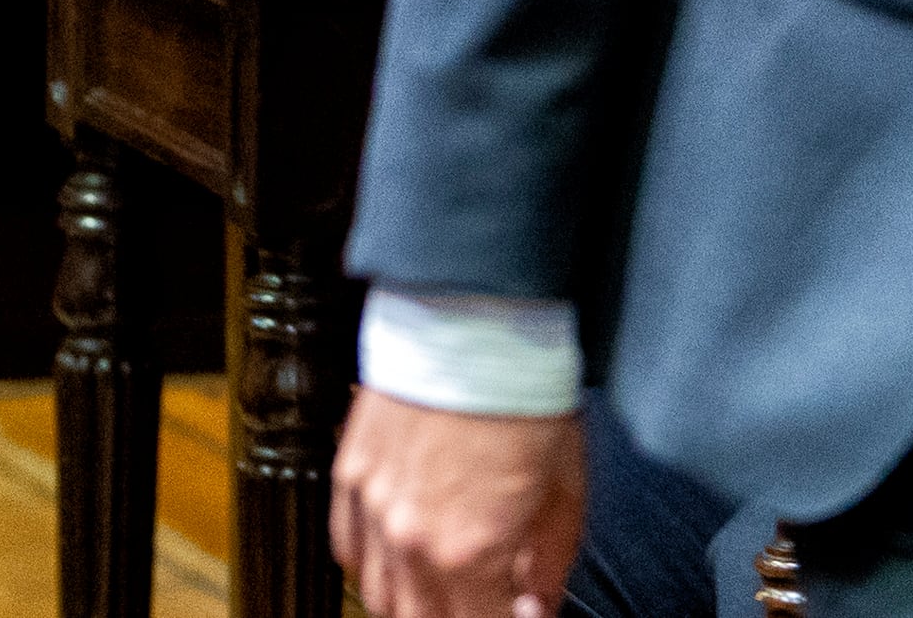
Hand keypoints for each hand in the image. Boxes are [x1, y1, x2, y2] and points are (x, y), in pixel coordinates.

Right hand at [332, 391, 581, 617]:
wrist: (474, 324)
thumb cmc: (521, 397)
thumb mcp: (563, 494)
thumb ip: (550, 565)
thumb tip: (537, 605)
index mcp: (468, 552)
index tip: (518, 611)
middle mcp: (411, 540)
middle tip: (485, 601)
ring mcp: (373, 508)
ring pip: (380, 597)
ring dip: (414, 605)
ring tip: (446, 591)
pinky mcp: (350, 474)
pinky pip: (348, 549)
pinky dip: (374, 566)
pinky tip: (402, 558)